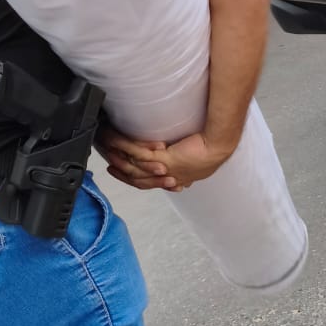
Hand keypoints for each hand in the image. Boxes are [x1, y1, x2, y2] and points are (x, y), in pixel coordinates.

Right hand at [95, 126, 234, 191]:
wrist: (217, 144)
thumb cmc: (210, 147)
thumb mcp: (190, 157)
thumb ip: (178, 160)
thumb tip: (170, 157)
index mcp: (174, 178)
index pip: (148, 183)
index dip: (132, 179)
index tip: (121, 173)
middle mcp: (167, 177)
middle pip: (138, 179)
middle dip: (121, 173)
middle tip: (109, 167)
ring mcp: (165, 170)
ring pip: (135, 168)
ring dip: (119, 159)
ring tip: (108, 152)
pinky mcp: (164, 160)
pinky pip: (139, 155)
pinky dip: (126, 147)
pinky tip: (115, 142)